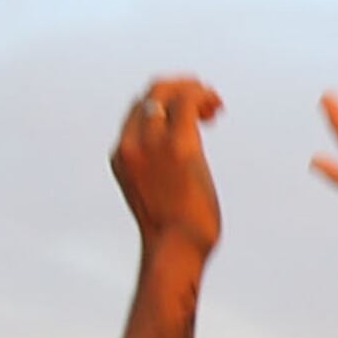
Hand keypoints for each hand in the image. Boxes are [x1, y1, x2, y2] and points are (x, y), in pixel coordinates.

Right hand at [114, 77, 224, 258]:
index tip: (192, 113)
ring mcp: (151, 143)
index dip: (165, 102)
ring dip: (195, 90)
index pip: (139, 110)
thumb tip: (183, 172)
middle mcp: (130, 145)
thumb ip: (160, 173)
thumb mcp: (156, 196)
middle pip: (151, 93)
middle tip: (206, 101)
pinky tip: (216, 109)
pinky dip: (204, 96)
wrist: (175, 249)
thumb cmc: (173, 233)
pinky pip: (188, 100)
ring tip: (214, 105)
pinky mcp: (178, 146)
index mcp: (121, 156)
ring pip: (167, 90)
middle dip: (180, 88)